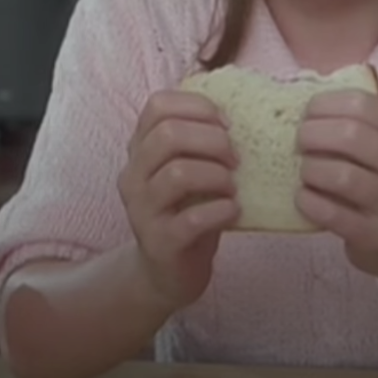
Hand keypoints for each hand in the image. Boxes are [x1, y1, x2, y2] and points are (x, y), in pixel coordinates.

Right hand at [117, 91, 239, 309]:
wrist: (168, 272)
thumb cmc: (189, 209)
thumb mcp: (190, 167)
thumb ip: (201, 139)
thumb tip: (244, 108)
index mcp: (140, 148)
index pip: (158, 105)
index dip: (198, 106)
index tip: (227, 124)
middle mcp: (133, 175)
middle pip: (168, 134)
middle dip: (212, 140)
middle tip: (236, 158)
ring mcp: (141, 210)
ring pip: (178, 173)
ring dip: (217, 175)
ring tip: (233, 187)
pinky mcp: (159, 242)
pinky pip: (191, 219)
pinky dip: (221, 210)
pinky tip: (233, 211)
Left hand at [294, 90, 377, 290]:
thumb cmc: (375, 179)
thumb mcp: (375, 145)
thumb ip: (348, 119)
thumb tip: (301, 90)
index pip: (363, 104)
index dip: (326, 104)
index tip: (307, 113)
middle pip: (352, 135)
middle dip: (313, 134)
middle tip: (298, 142)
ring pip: (344, 176)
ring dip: (311, 170)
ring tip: (304, 171)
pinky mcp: (377, 234)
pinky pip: (334, 214)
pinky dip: (310, 202)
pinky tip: (302, 198)